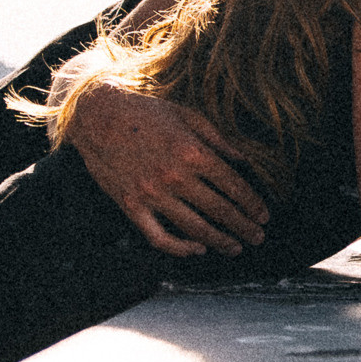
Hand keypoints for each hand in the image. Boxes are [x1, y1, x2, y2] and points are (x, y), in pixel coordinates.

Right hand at [66, 80, 268, 257]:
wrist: (97, 116)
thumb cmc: (147, 112)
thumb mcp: (189, 116)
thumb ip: (219, 141)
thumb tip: (245, 162)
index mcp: (193, 152)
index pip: (233, 186)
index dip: (252, 203)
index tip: (263, 215)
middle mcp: (175, 176)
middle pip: (220, 210)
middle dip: (244, 227)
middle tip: (258, 237)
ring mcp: (152, 194)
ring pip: (194, 228)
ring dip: (220, 241)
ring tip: (236, 247)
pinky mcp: (131, 205)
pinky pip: (159, 236)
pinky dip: (180, 248)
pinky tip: (196, 249)